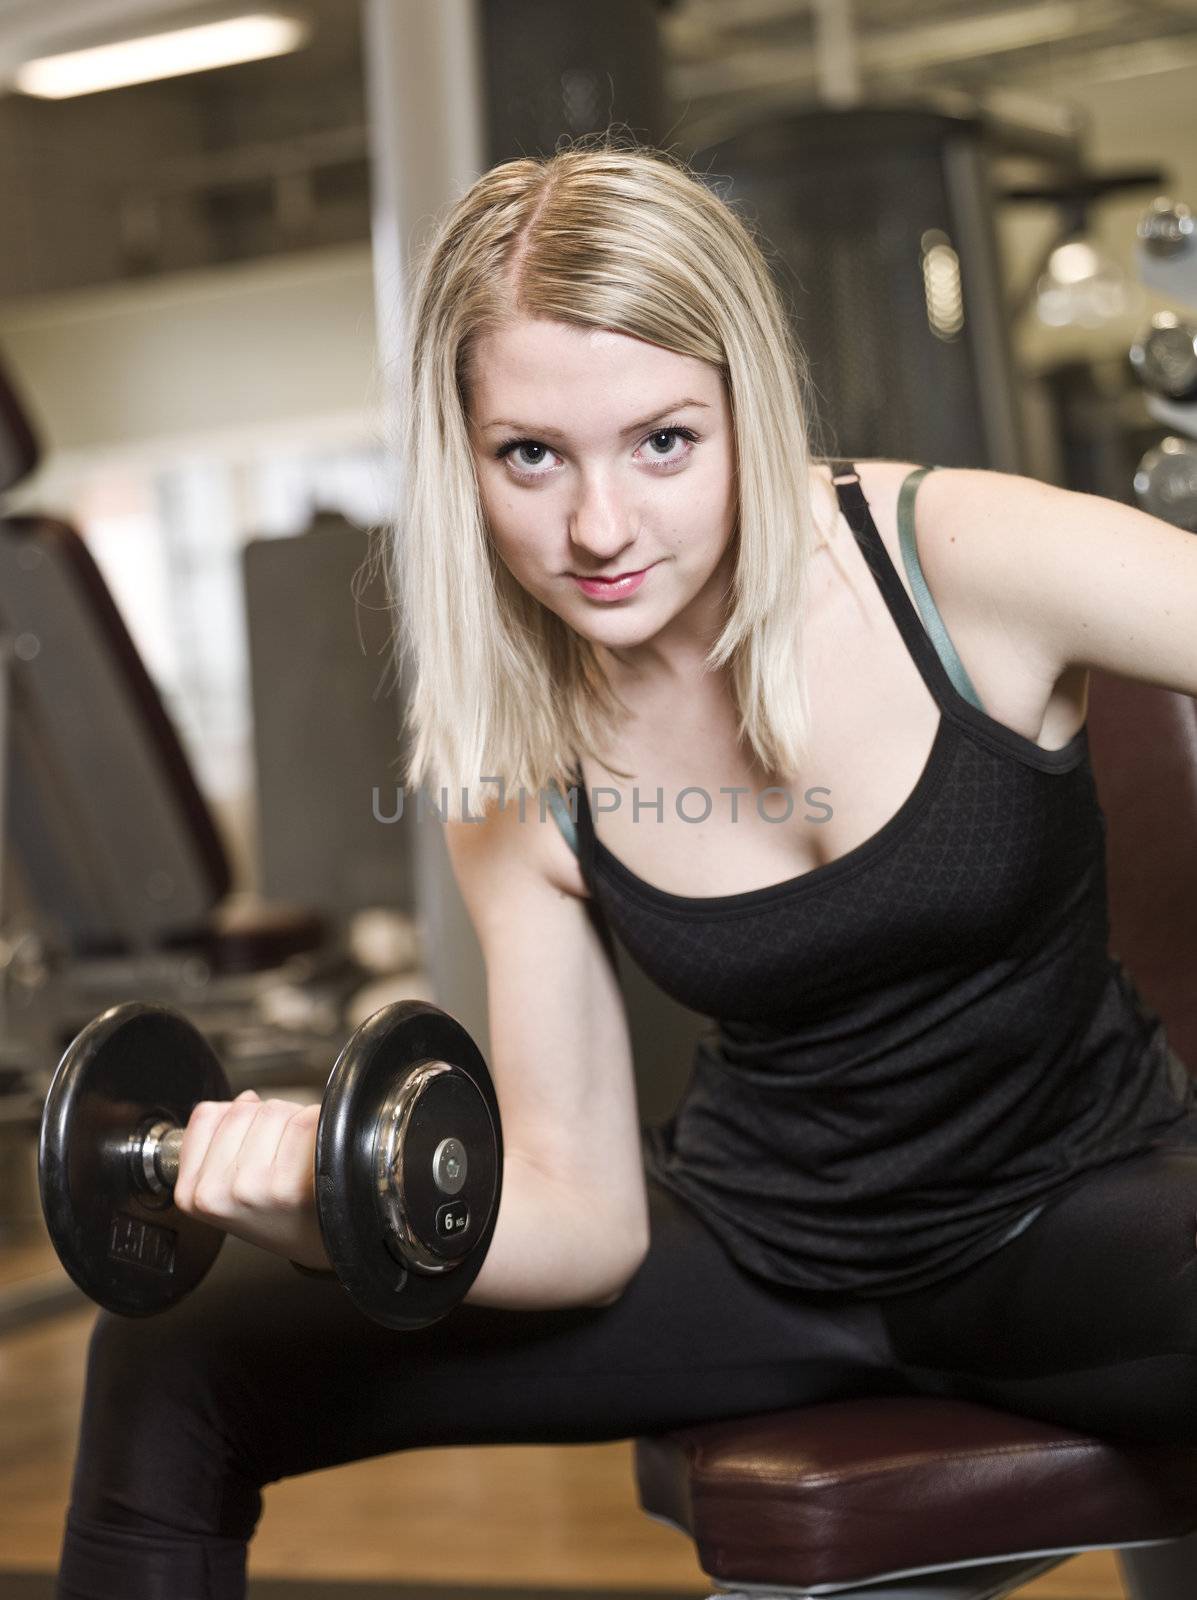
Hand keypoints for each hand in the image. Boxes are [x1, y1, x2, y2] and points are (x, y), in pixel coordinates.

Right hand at [172, 1090, 331, 1270]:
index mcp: (192, 1193)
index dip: (234, 1118)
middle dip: (266, 1119)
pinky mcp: (288, 1184)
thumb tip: (245, 1100)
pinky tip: (312, 1157)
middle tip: (278, 1154)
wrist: (319, 1243)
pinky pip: (303, 1121)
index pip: (205, 1115)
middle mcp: (218, 1193)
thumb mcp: (226, 1188)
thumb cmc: (277, 1214)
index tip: (247, 1142)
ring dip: (291, 1122)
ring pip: (273, 1110)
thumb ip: (220, 1139)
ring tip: (295, 1157)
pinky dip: (315, 1126)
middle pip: (243, 1109)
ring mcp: (252, 1187)